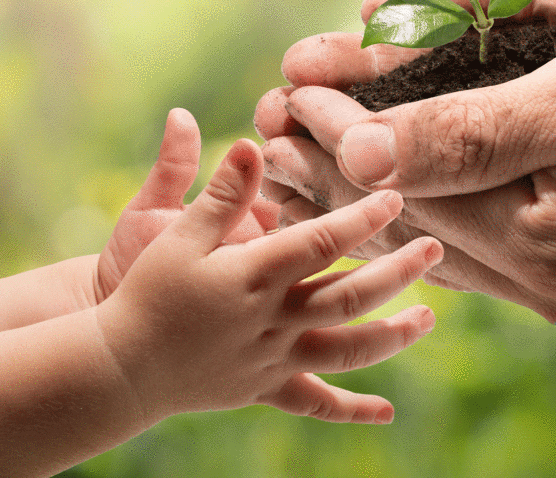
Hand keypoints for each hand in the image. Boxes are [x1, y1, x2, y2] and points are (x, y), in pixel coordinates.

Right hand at [95, 137, 442, 423]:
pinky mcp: (267, 388)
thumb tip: (251, 143)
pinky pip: (317, 404)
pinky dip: (353, 408)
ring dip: (394, 334)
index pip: (322, 243)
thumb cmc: (146, 291)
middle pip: (350, 296)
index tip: (397, 197)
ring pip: (348, 350)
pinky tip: (386, 412)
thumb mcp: (175, 234)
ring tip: (430, 318)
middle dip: (398, 271)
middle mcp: (273, 320)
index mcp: (254, 276)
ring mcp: (274, 359)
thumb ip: (221, 193)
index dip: (363, 219)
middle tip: (436, 249)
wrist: (119, 367)